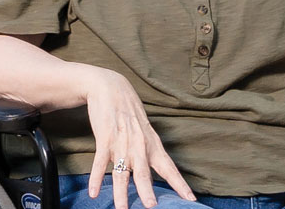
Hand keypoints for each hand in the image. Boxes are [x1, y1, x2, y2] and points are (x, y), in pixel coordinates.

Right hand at [80, 66, 192, 208]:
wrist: (110, 88)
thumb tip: (153, 174)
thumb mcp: (144, 131)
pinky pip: (100, 162)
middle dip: (147, 191)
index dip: (180, 184)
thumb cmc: (129, 112)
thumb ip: (148, 152)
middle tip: (152, 207)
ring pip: (121, 172)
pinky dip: (96, 178)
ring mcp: (121, 142)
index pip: (169, 168)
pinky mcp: (104, 138)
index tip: (191, 199)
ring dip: (121, 192)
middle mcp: (139, 145)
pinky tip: (94, 192)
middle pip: (143, 173)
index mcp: (152, 144)